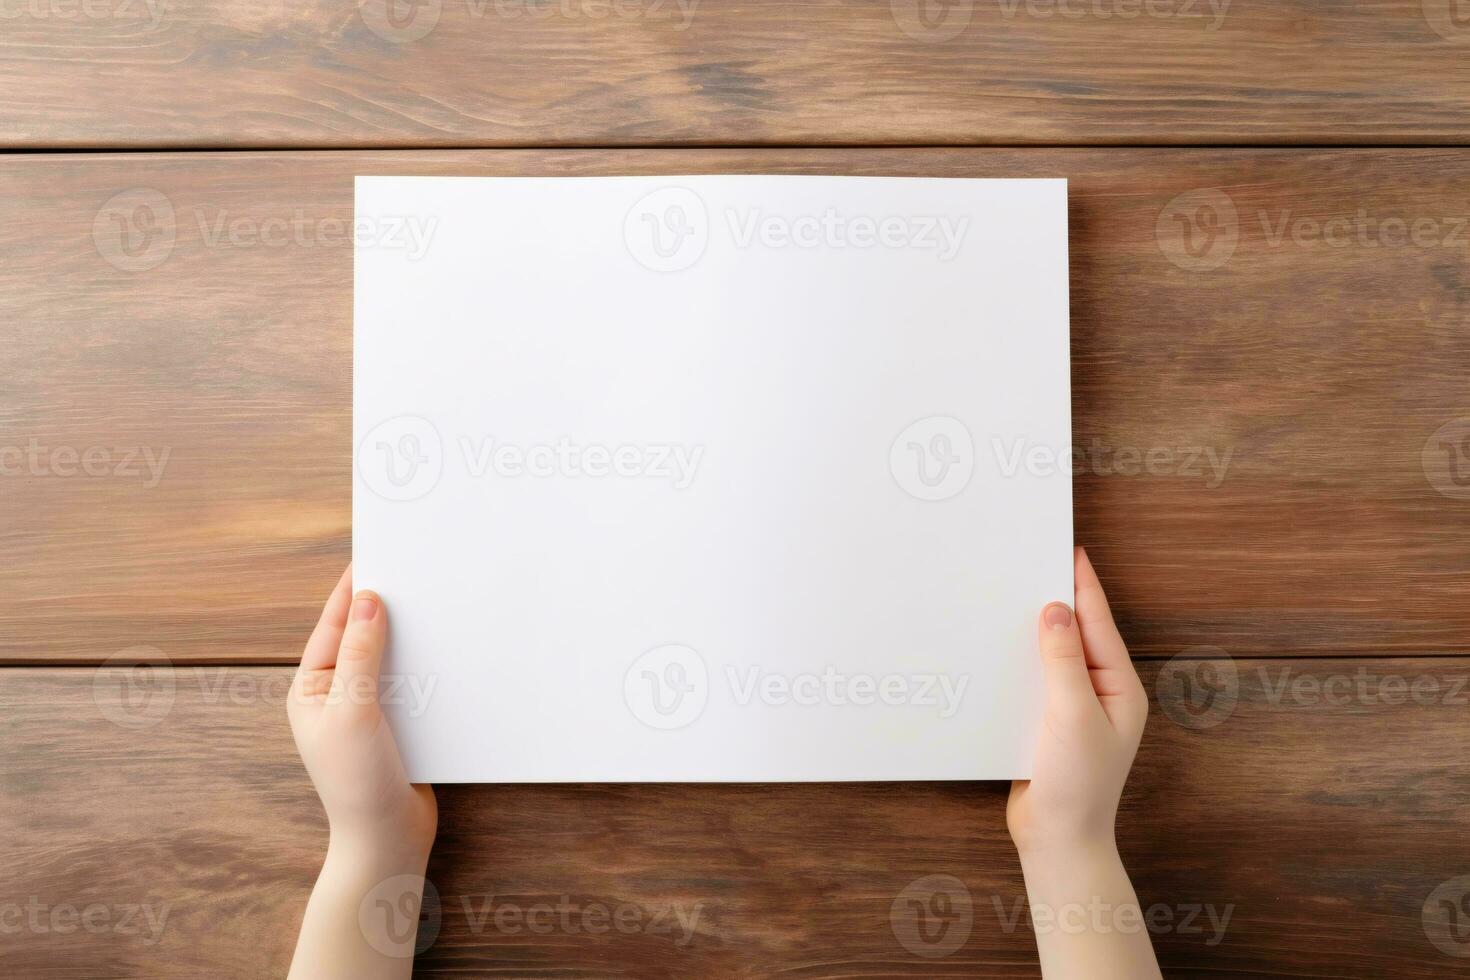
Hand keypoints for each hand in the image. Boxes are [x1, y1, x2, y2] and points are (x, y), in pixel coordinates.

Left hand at [288, 565, 435, 857]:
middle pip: (361, 635)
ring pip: (390, 657)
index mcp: (311, 688)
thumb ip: (361, 653)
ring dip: (409, 636)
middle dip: (384, 606)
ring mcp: (367, 709)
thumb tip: (368, 599)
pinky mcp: (398, 724)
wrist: (387, 839)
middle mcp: (336, 694)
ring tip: (431, 603)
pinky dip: (428, 666)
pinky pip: (413, 682)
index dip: (353, 589)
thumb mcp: (353, 709)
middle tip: (411, 571)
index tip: (375, 554)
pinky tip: (447, 652)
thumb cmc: (356, 782)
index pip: (333, 624)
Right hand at [1007, 547, 1146, 856]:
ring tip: (1013, 596)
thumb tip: (1055, 611)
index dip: (1082, 584)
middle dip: (1057, 600)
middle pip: (1077, 633)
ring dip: (1034, 630)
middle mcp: (1100, 693)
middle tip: (1034, 562)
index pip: (1098, 622)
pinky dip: (1019, 660)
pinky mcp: (1048, 723)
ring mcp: (1074, 708)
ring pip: (1053, 655)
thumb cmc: (1075, 784)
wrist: (1057, 839)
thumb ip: (1063, 660)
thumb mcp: (1071, 714)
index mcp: (1118, 686)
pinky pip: (1034, 679)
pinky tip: (999, 649)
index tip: (1068, 549)